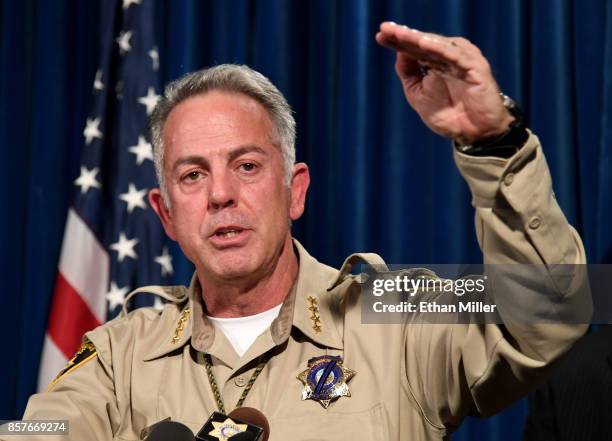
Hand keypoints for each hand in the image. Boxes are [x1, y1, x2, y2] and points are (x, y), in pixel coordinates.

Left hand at [375, 22, 513, 143]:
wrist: (472, 134)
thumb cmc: (447, 114)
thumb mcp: (418, 93)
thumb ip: (408, 72)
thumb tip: (398, 51)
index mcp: (434, 61)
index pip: (413, 48)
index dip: (397, 41)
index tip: (379, 35)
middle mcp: (448, 56)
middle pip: (423, 42)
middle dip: (404, 35)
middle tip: (386, 28)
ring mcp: (463, 59)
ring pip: (437, 45)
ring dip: (418, 38)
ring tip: (401, 34)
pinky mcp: (476, 66)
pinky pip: (456, 55)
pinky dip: (440, 48)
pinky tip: (423, 43)